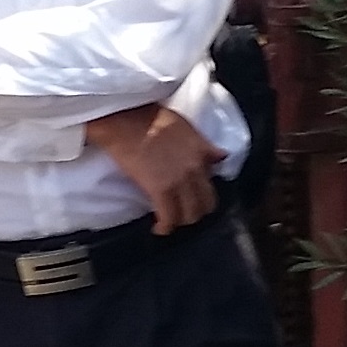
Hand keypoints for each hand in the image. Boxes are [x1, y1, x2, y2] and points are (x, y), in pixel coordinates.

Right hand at [84, 104, 225, 232]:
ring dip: (181, 221)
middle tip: (183, 214)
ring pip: (189, 214)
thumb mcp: (187, 127)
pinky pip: (169, 217)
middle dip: (196, 213)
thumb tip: (221, 157)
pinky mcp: (160, 189)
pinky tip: (159, 229)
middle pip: (206, 203)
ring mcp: (179, 181)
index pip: (213, 183)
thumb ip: (204, 146)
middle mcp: (196, 169)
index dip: (204, 195)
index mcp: (203, 153)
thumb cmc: (150, 117)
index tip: (195, 199)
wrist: (126, 118)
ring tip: (171, 221)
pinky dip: (165, 227)